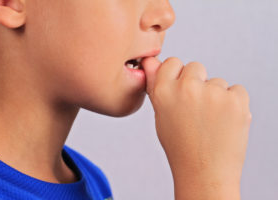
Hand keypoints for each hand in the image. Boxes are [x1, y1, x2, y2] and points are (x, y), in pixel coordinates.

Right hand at [141, 57, 251, 199]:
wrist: (204, 172)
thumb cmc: (180, 146)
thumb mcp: (160, 115)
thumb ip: (156, 85)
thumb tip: (151, 62)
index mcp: (164, 91)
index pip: (172, 62)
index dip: (177, 75)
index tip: (181, 87)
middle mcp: (187, 88)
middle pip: (195, 67)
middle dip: (196, 82)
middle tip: (196, 108)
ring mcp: (213, 93)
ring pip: (217, 81)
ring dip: (215, 95)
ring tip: (210, 120)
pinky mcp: (235, 100)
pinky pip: (236, 90)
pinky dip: (232, 102)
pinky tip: (224, 120)